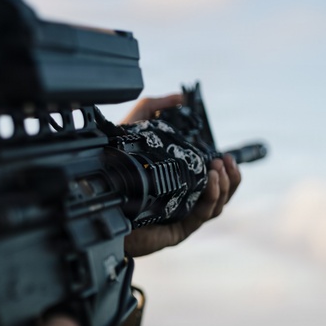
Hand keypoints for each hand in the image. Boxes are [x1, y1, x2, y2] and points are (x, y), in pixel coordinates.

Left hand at [120, 94, 241, 257]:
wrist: (94, 198)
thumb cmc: (113, 165)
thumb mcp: (133, 128)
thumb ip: (153, 108)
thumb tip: (180, 97)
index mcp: (179, 182)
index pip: (212, 178)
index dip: (225, 169)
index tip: (227, 155)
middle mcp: (182, 200)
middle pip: (221, 193)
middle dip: (230, 177)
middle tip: (225, 161)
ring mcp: (181, 215)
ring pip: (216, 204)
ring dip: (224, 185)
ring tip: (218, 169)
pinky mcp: (177, 228)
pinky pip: (203, 215)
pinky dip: (211, 197)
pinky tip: (210, 182)